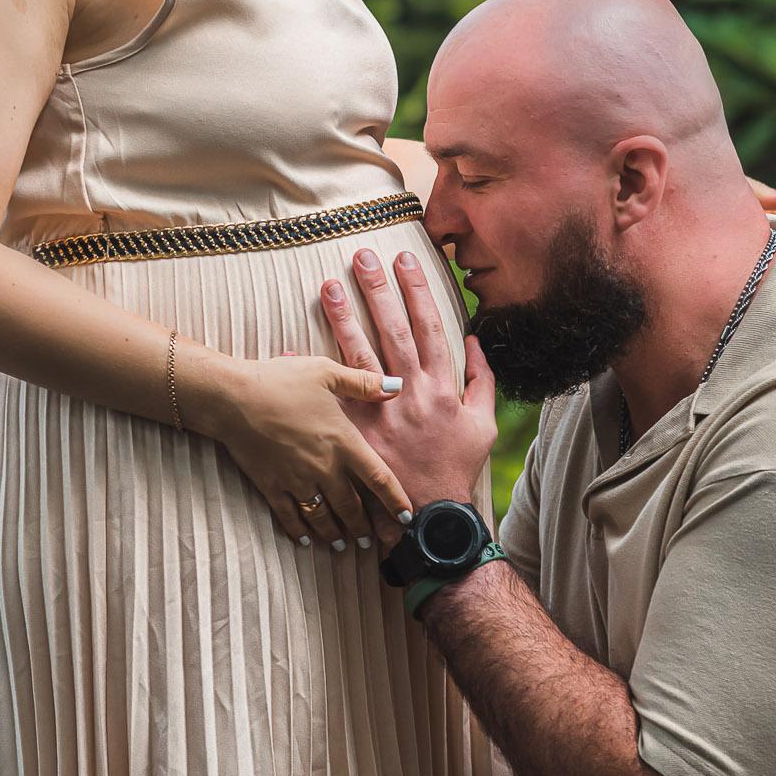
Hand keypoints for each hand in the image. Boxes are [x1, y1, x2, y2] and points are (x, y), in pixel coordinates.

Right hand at [204, 351, 412, 550]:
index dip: (395, 501)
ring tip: (344, 545)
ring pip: (323, 516)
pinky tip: (306, 539)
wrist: (234, 399)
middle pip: (352, 506)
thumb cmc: (281, 380)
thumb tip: (397, 386)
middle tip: (373, 541)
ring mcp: (297, 480)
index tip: (406, 518)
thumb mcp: (327, 373)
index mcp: (343, 442)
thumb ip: (364, 383)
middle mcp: (324, 467)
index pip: (379, 479)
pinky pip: (290, 516)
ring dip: (336, 533)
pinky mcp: (271, 486)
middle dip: (364, 526)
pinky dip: (299, 531)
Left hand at [320, 248, 497, 548]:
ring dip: (343, 317)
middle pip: (392, 330)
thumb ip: (482, 380)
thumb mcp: (483, 425)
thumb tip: (475, 341)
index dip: (416, 290)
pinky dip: (311, 371)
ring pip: (359, 355)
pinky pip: (331, 396)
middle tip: (361, 257)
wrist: (432, 517)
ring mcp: (380, 413)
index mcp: (441, 387)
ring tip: (327, 286)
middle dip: (377, 290)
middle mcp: (410, 394)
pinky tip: (292, 347)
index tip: (404, 260)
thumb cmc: (457, 470)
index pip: (428, 326)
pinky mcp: (356, 432)